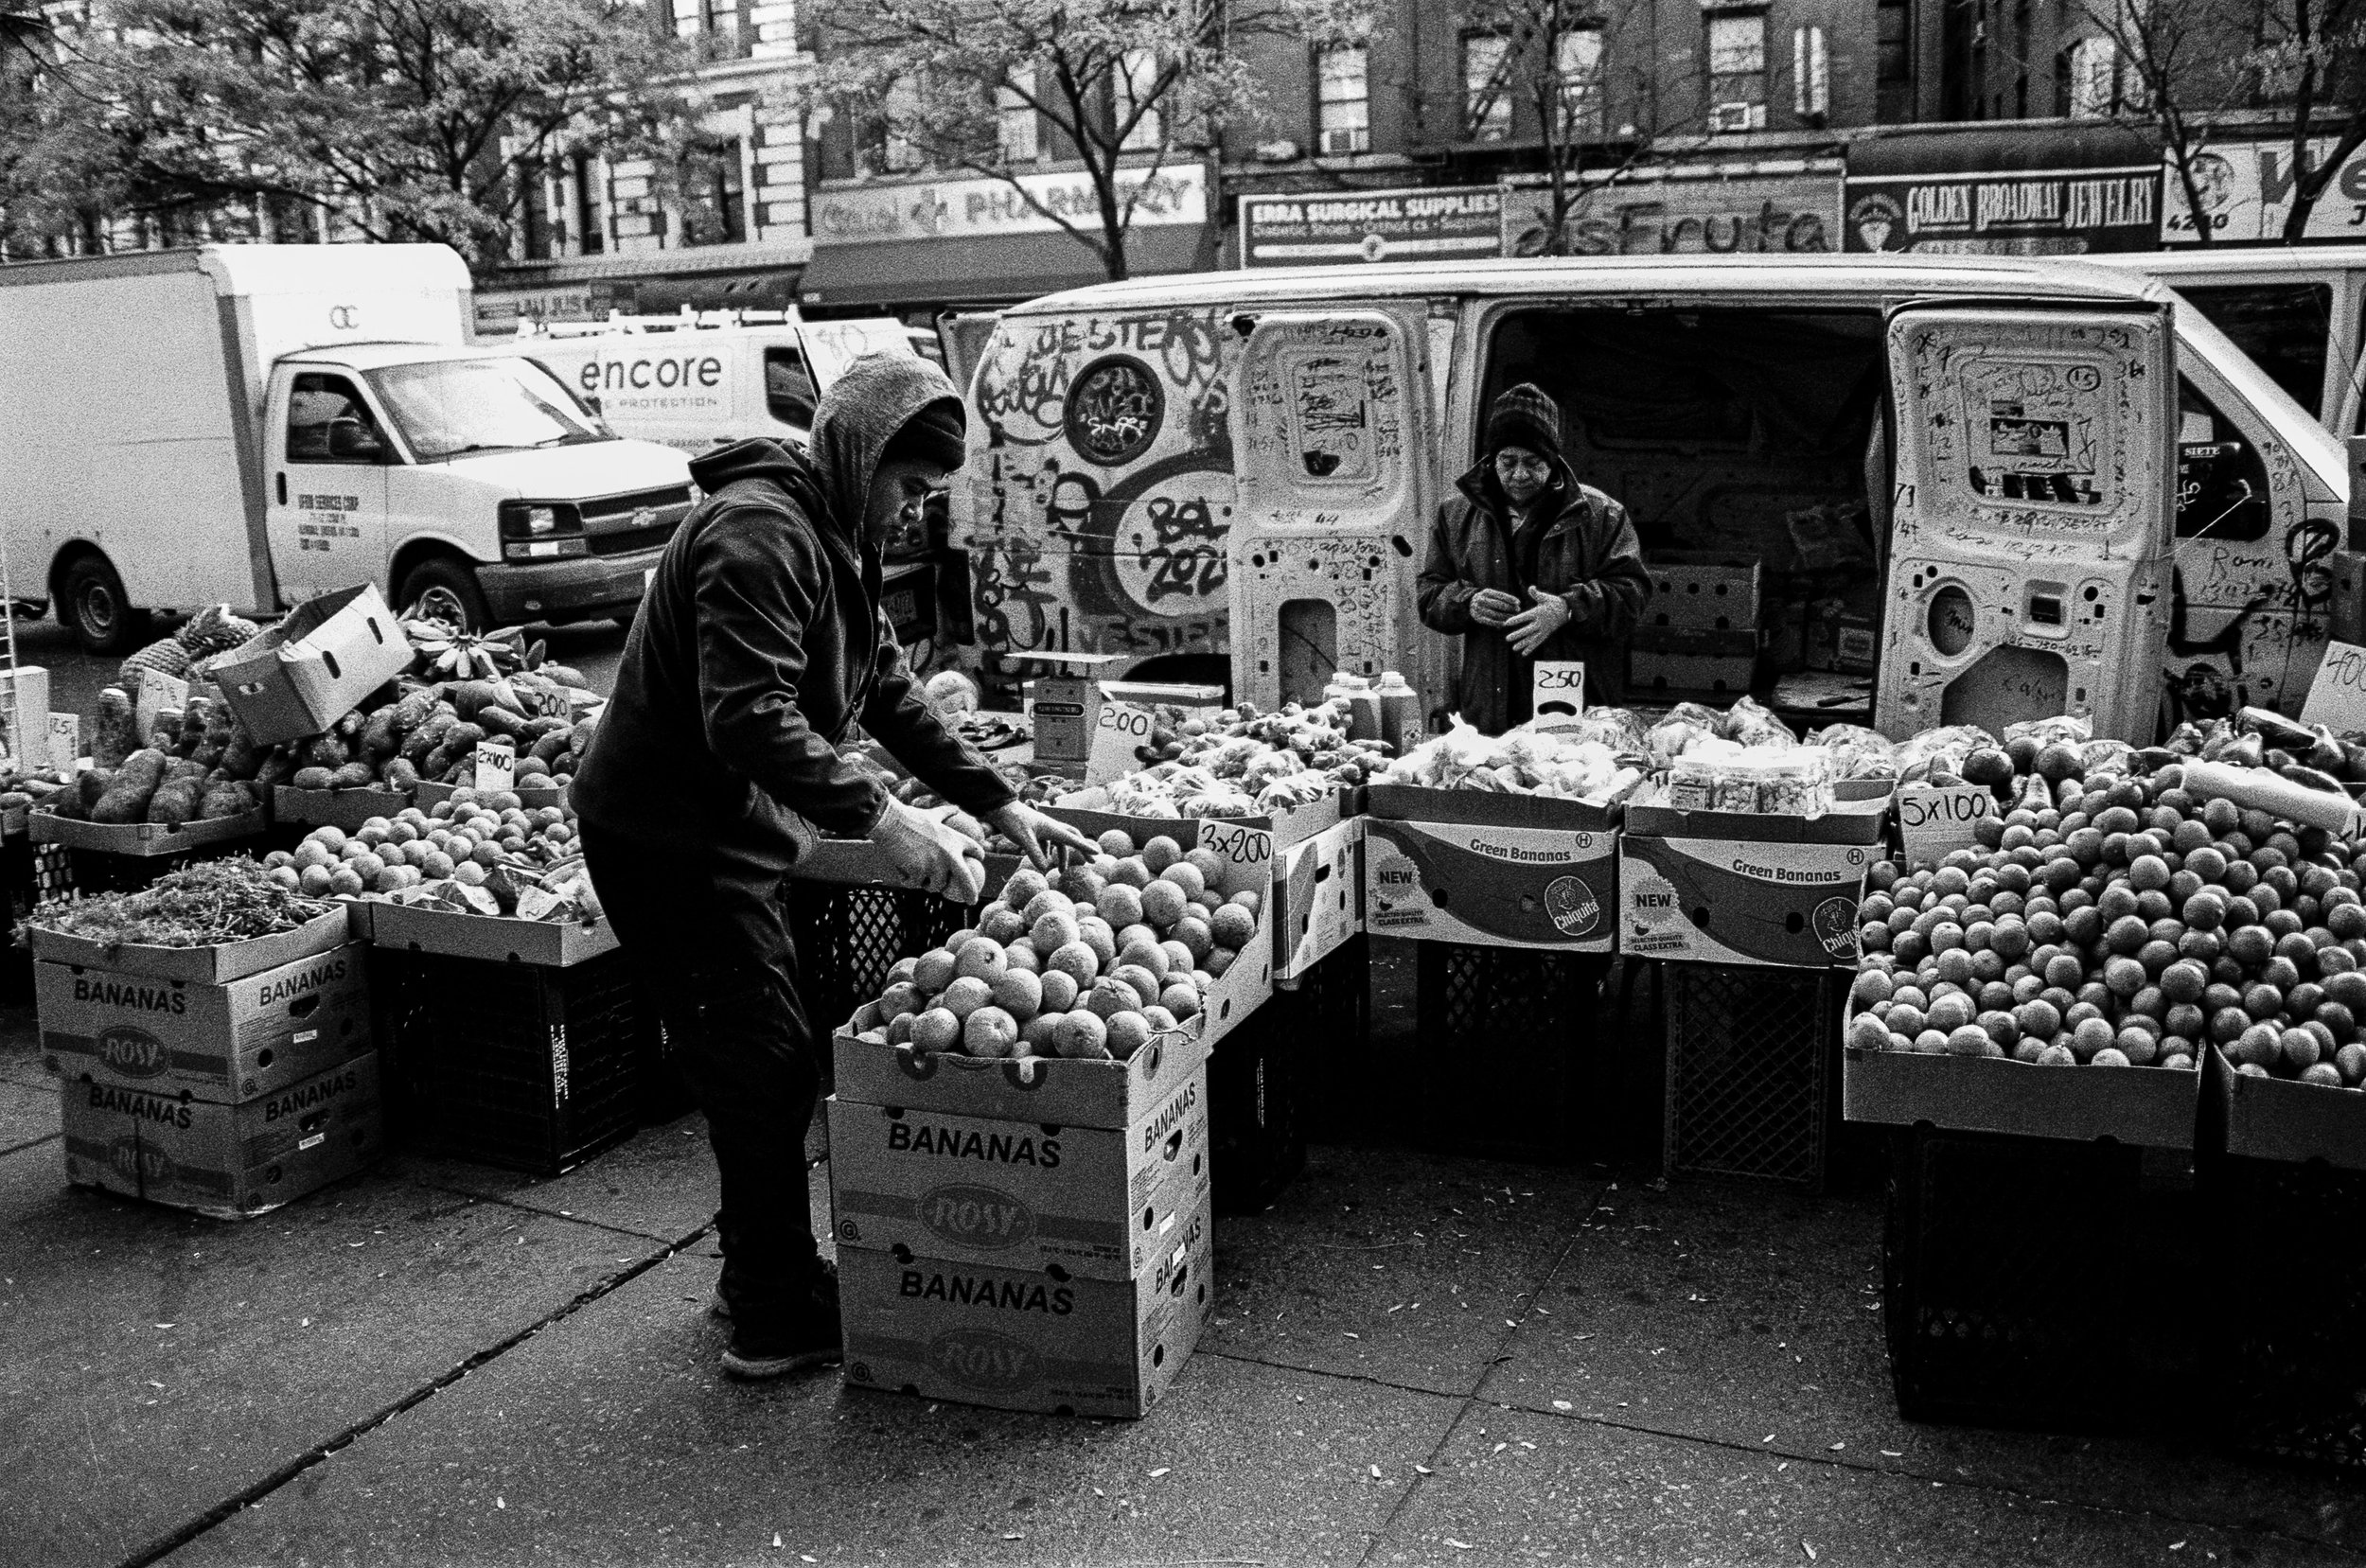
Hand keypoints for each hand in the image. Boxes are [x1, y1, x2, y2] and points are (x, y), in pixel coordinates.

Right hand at [869, 796, 985, 902]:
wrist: (891, 822)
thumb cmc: (909, 817)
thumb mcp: (932, 814)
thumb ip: (945, 812)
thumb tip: (955, 807)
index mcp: (954, 839)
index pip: (975, 849)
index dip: (979, 856)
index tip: (979, 862)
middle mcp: (948, 854)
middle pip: (966, 879)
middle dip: (971, 893)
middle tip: (972, 902)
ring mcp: (934, 865)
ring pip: (937, 886)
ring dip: (928, 885)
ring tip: (920, 879)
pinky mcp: (919, 872)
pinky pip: (916, 884)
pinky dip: (909, 881)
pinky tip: (903, 876)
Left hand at [987, 801, 1097, 869]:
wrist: (1000, 808)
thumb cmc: (1012, 820)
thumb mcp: (1023, 838)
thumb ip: (1034, 853)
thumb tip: (1044, 868)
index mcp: (1052, 828)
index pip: (1072, 839)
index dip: (1085, 847)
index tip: (1097, 854)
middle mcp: (1051, 827)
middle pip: (1072, 837)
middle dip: (1082, 849)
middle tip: (1091, 861)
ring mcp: (1044, 828)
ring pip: (1060, 842)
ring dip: (1062, 856)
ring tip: (1061, 871)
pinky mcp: (1036, 830)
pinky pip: (1048, 842)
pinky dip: (1049, 852)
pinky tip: (1043, 860)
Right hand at [1470, 588, 1522, 627]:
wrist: (1469, 605)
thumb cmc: (1486, 599)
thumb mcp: (1491, 595)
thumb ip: (1501, 598)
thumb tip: (1516, 603)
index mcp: (1486, 592)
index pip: (1500, 595)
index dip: (1510, 599)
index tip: (1518, 602)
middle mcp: (1481, 600)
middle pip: (1498, 604)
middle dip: (1509, 607)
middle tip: (1518, 609)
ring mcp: (1479, 609)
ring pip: (1495, 613)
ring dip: (1506, 616)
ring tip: (1513, 617)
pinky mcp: (1478, 618)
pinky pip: (1490, 621)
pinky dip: (1498, 623)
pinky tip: (1505, 623)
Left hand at [1505, 587, 1571, 655]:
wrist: (1566, 610)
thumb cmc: (1553, 602)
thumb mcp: (1544, 597)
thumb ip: (1536, 593)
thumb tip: (1531, 587)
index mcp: (1538, 613)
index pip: (1525, 617)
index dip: (1516, 620)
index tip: (1507, 623)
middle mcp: (1540, 622)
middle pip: (1527, 630)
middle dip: (1517, 634)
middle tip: (1507, 638)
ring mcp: (1543, 630)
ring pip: (1532, 638)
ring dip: (1523, 644)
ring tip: (1514, 648)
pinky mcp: (1546, 634)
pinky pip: (1538, 642)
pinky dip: (1531, 648)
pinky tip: (1523, 653)